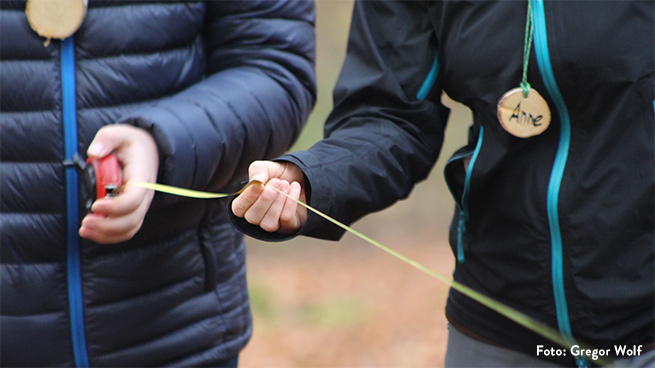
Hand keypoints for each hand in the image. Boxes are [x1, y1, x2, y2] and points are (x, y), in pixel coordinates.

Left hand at [79, 124, 158, 243]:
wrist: (148, 151)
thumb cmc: (130, 143)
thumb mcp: (119, 133)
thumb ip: (107, 139)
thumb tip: (94, 153)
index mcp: (142, 176)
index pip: (134, 199)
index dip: (115, 207)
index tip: (95, 205)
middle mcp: (145, 194)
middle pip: (131, 219)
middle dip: (107, 225)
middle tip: (85, 221)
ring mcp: (140, 205)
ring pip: (129, 229)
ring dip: (107, 234)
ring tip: (85, 228)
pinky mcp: (133, 212)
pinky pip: (126, 231)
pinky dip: (109, 236)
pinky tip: (91, 231)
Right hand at [231, 160, 306, 233]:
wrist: (302, 176)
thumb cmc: (279, 174)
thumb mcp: (267, 167)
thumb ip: (258, 171)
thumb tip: (257, 181)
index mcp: (246, 204)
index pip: (238, 209)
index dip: (247, 198)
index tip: (259, 185)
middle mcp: (257, 218)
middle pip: (253, 218)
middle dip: (265, 199)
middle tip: (277, 181)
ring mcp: (273, 225)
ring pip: (269, 223)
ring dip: (278, 201)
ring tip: (285, 184)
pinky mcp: (289, 227)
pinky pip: (286, 219)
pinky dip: (291, 201)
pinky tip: (295, 187)